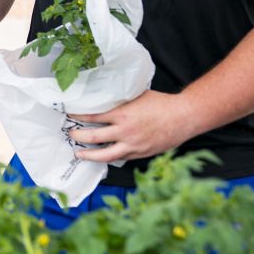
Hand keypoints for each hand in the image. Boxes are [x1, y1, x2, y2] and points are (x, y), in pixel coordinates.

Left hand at [66, 90, 195, 161]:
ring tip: (79, 153)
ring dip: (89, 154)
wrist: (183, 117)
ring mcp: (132, 146)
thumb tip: (105, 96)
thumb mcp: (137, 95)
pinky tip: (102, 156)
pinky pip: (120, 158)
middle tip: (70, 134)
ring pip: (105, 155)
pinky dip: (109, 157)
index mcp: (122, 114)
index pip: (93, 117)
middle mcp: (125, 132)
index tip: (70, 115)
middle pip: (94, 137)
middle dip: (78, 136)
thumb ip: (121, 99)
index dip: (79, 117)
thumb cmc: (162, 104)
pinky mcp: (140, 154)